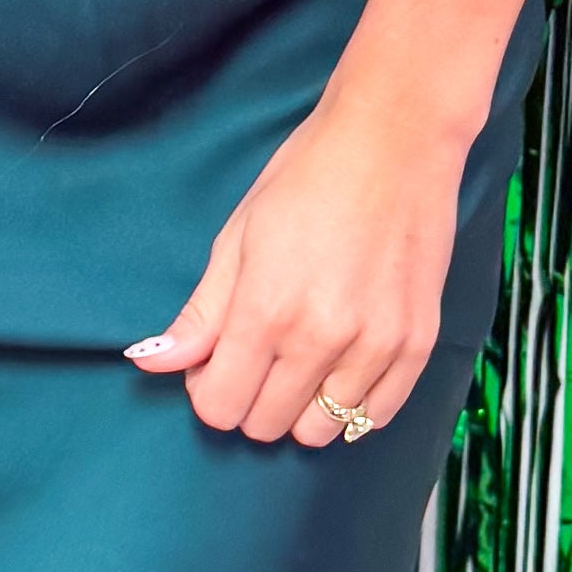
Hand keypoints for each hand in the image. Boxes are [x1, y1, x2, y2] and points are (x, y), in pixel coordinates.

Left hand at [123, 64, 468, 448]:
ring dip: (302, 408)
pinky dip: (352, 406)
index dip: (209, 390)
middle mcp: (321, 340)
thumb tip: (152, 364)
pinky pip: (375, 417)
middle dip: (251, 398)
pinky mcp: (419, 344)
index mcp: (265, 311)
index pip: (220, 407)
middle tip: (260, 354)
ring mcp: (376, 346)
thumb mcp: (238, 237)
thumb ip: (201, 313)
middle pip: (266, 425)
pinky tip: (342, 368)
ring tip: (305, 359)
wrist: (395, 140)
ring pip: (321, 431)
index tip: (218, 362)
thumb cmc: (308, 177)